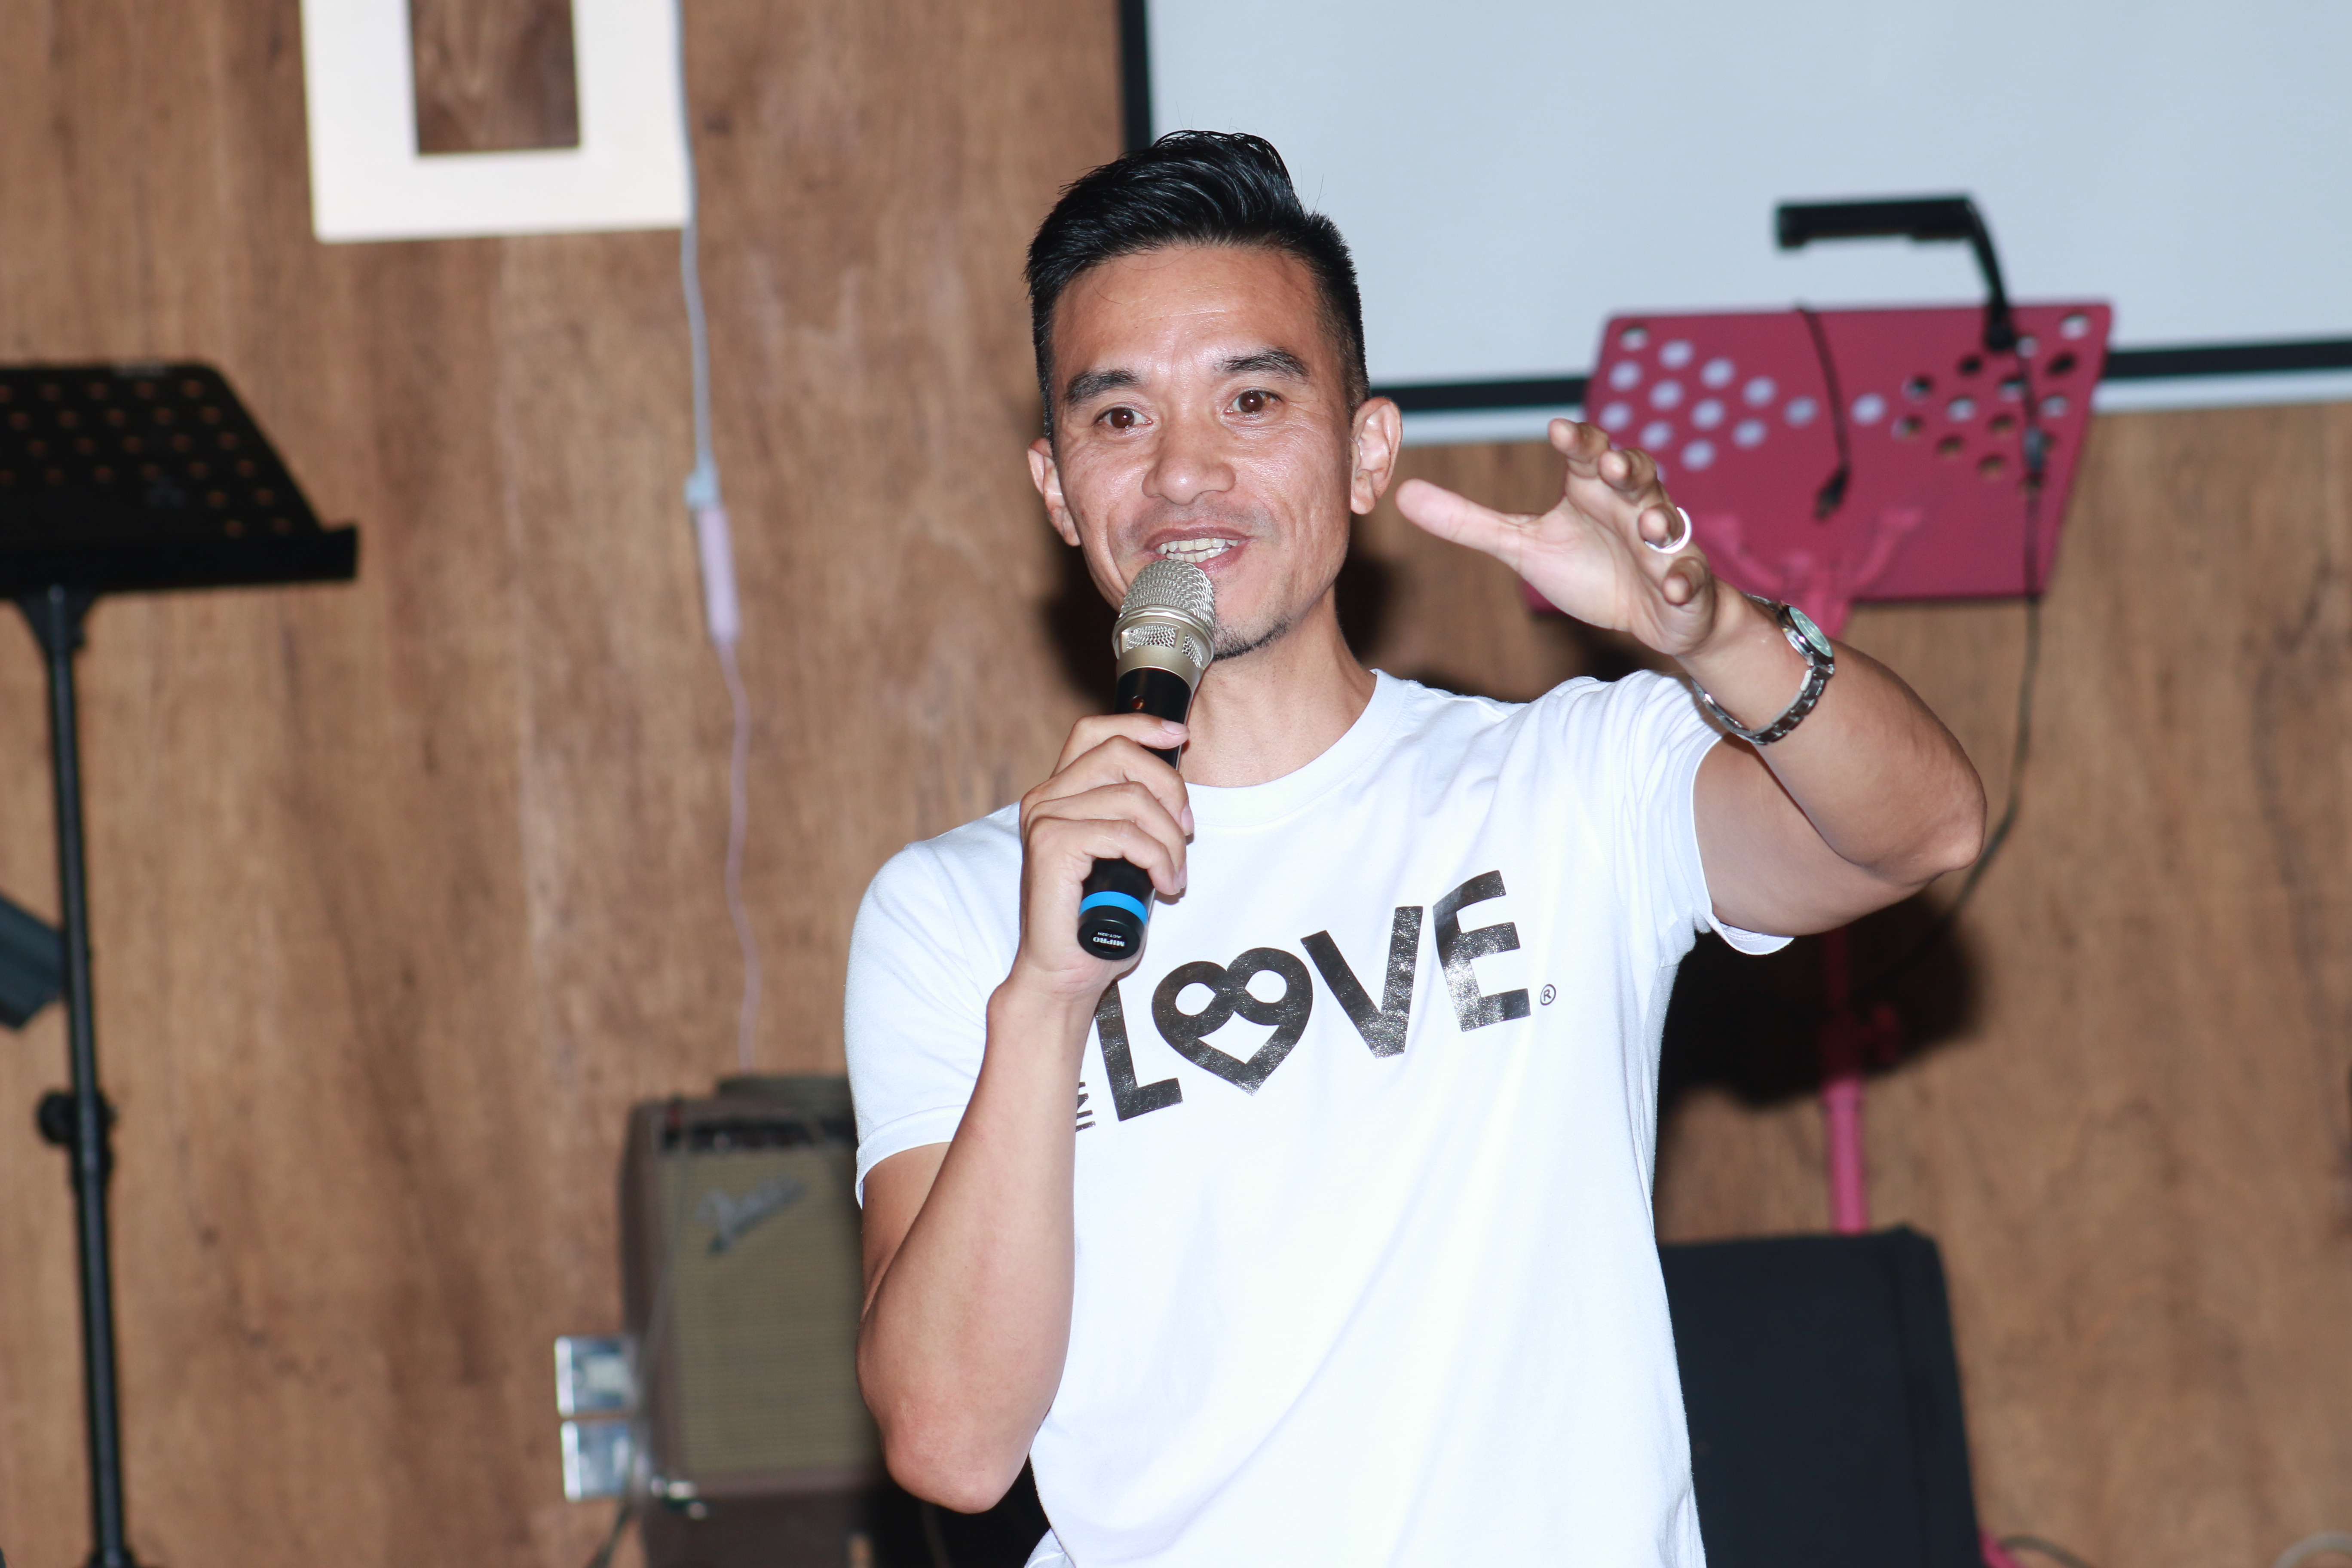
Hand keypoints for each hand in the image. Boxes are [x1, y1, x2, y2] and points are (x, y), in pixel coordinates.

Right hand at [1010, 713, 1193, 1001]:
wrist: (1064, 973)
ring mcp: (1044, 819)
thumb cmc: (1096, 920)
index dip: (1141, 724)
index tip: (1181, 736)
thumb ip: (1134, 817)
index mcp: (1059, 793)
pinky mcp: (1051, 845)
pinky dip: (1158, 858)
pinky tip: (1166, 886)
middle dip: (1169, 787)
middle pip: (1120, 753)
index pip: (1095, 732)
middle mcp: (1045, 798)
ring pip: (1131, 798)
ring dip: (1170, 838)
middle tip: (1188, 831)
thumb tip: (1175, 791)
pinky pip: (1125, 834)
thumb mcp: (1124, 856)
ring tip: (1176, 875)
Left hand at [1394, 418, 1722, 658]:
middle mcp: (1634, 508)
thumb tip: (1403, 494)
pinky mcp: (1685, 583)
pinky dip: (1683, 580)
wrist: (1653, 614)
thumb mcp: (1523, 547)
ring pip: (1668, 521)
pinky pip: (1689, 579)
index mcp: (1595, 491)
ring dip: (1659, 520)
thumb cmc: (1591, 569)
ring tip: (1646, 524)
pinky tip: (1673, 587)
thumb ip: (1469, 523)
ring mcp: (1664, 545)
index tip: (1559, 430)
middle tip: (1611, 466)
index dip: (1580, 441)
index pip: (1590, 454)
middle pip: (1636, 476)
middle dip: (1627, 468)